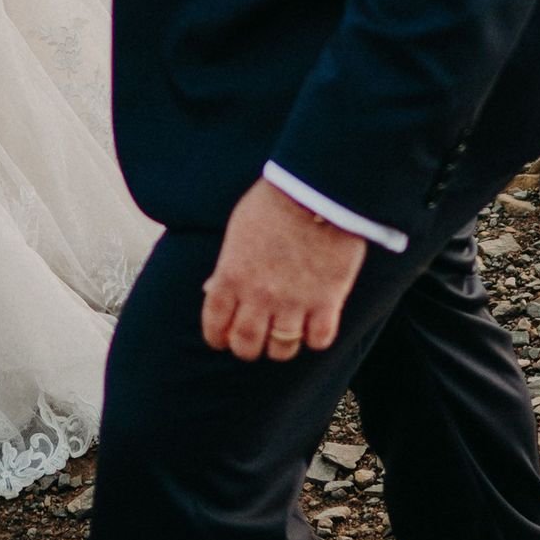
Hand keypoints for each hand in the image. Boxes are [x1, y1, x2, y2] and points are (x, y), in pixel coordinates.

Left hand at [201, 178, 365, 364]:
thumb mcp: (237, 232)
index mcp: (232, 277)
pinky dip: (315, 337)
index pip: (215, 327)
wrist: (316, 188)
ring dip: (281, 346)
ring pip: (282, 350)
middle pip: (246, 346)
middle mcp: (259, 296)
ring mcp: (293, 302)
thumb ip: (226, 267)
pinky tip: (315, 325)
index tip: (223, 338)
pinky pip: (318, 341)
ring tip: (286, 334)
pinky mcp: (327, 301)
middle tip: (256, 338)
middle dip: (248, 347)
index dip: (218, 338)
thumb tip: (212, 290)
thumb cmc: (273, 203)